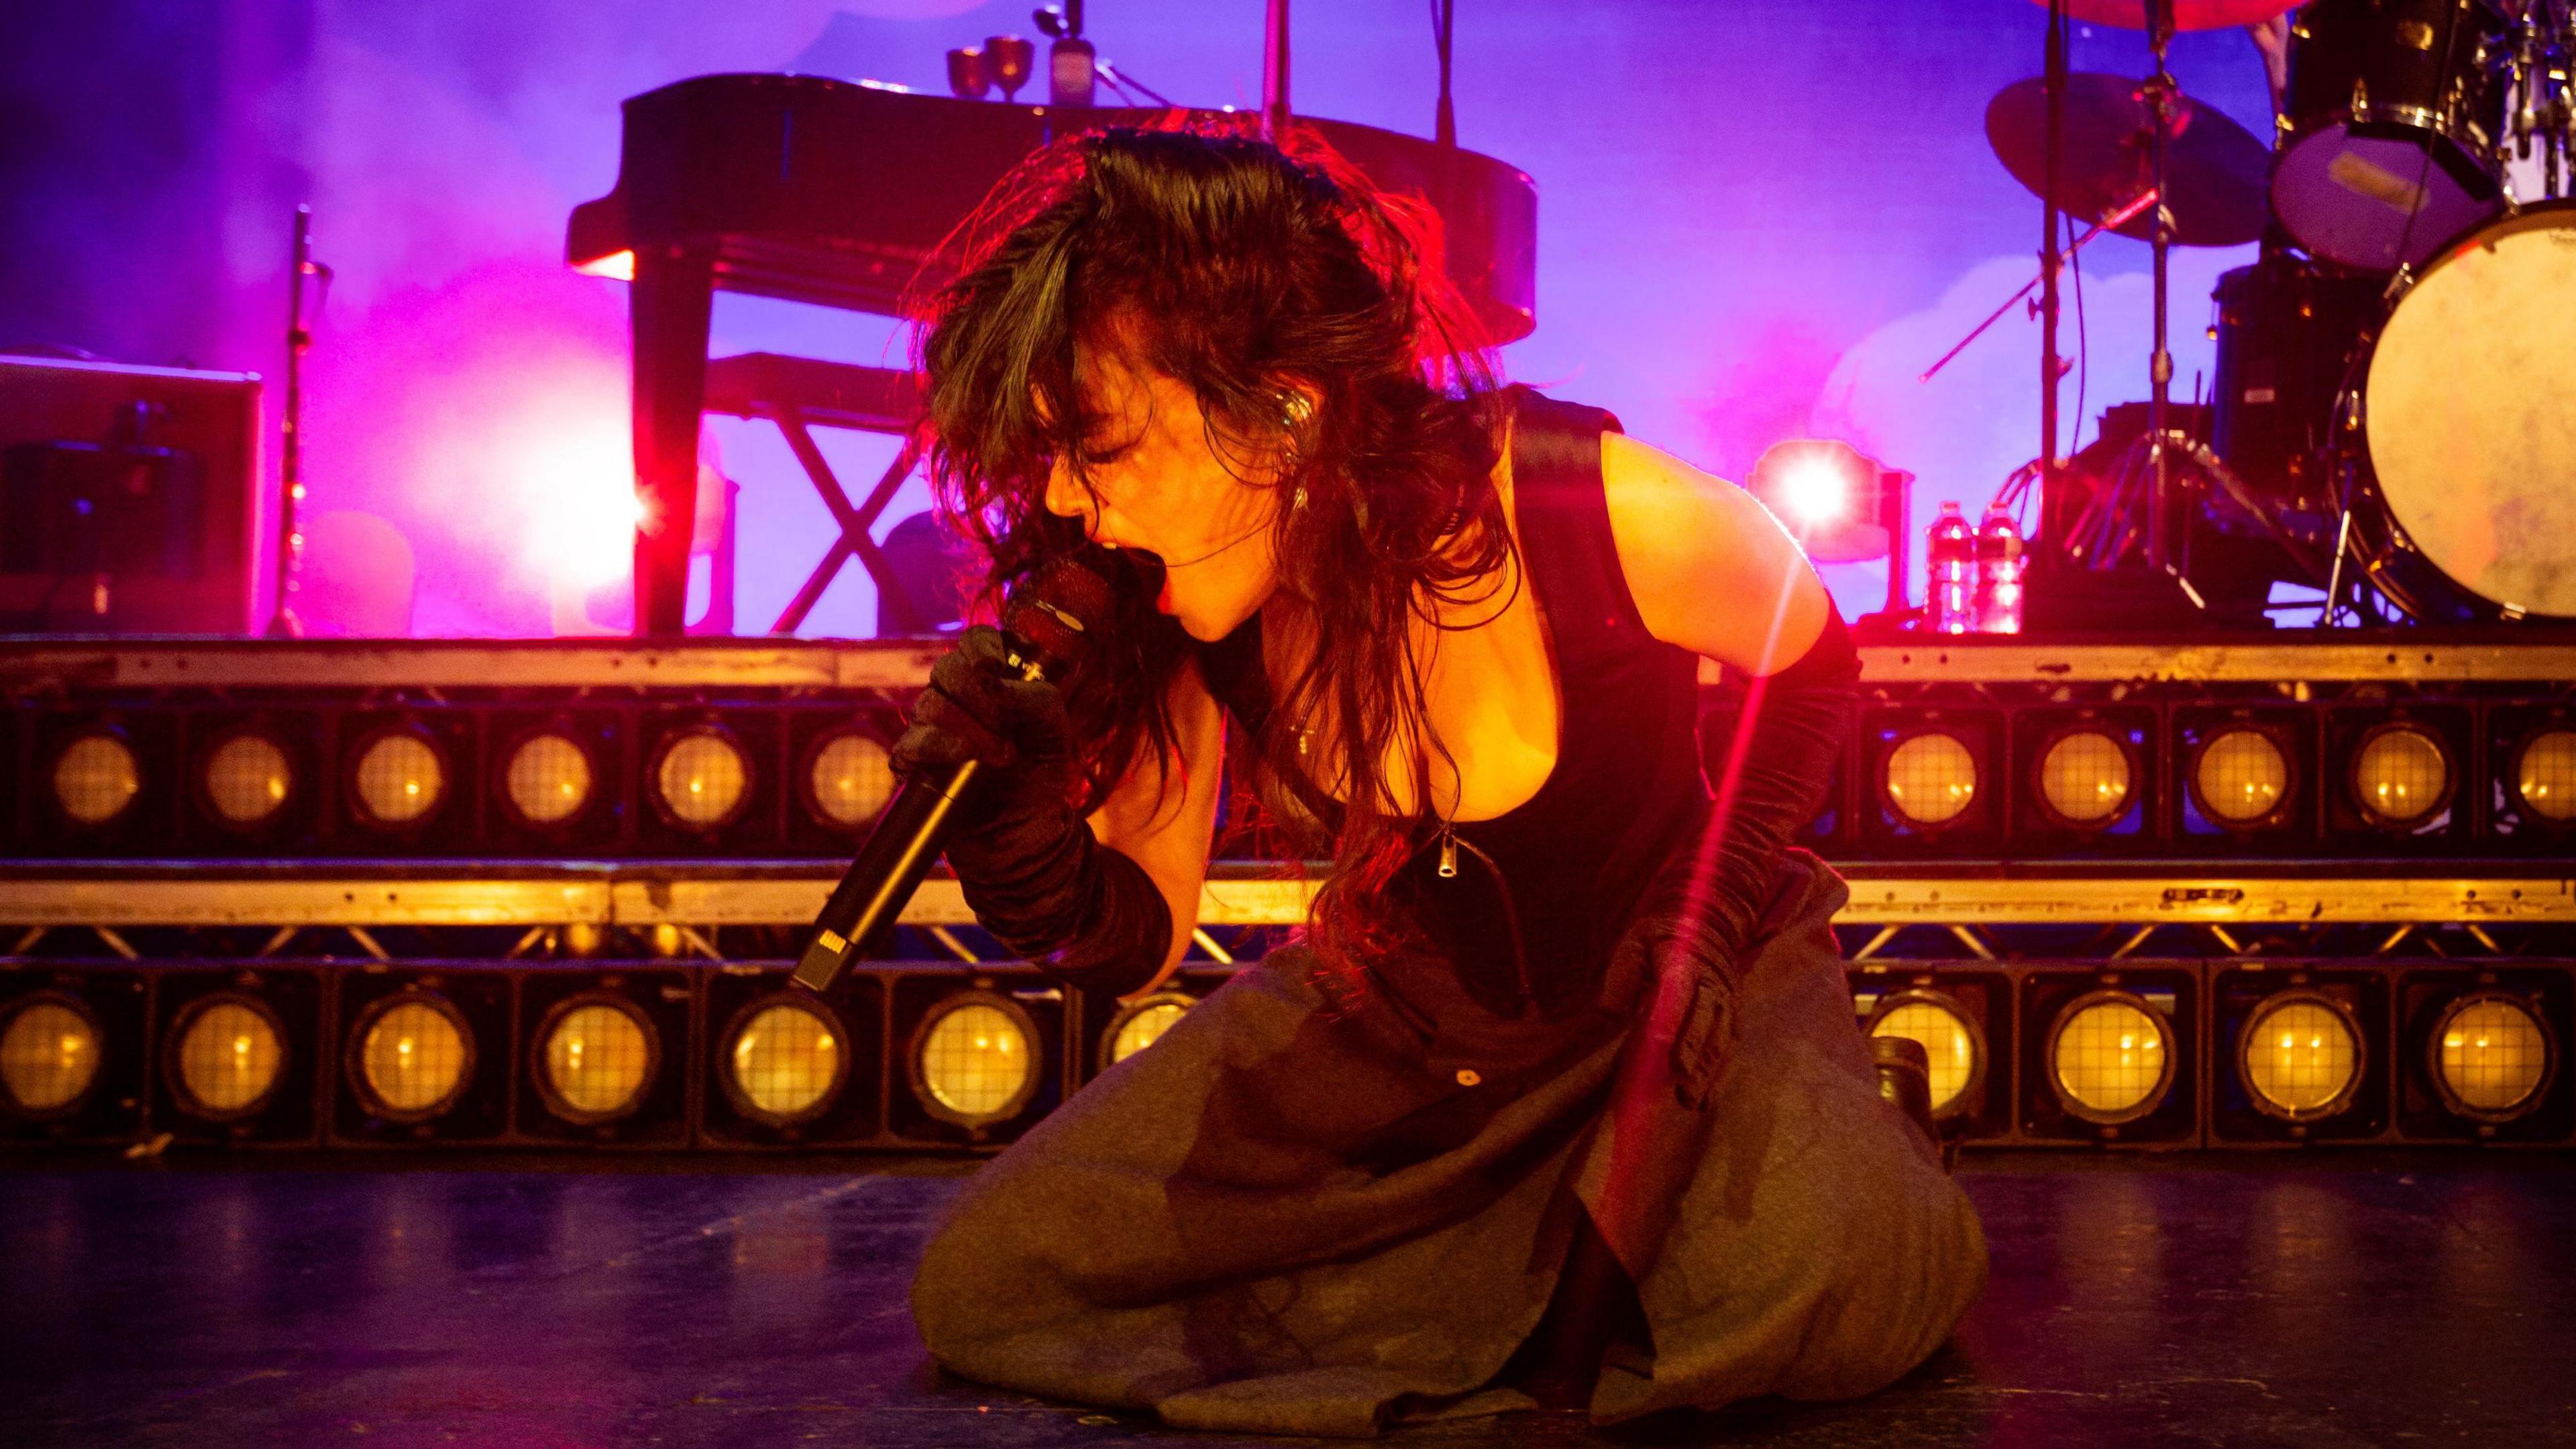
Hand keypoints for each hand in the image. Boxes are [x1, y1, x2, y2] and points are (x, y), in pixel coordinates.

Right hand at [893, 626, 1076, 823]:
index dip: (981, 646)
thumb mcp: (1056, 732)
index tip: (995, 666)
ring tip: (1001, 756)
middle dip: (981, 697)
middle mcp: (956, 697)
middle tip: (1007, 729)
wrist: (1026, 828)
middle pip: (948, 669)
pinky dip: (941, 750)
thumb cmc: (1040, 774)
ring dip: (970, 731)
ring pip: (930, 705)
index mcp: (990, 680)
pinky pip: (911, 743)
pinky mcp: (913, 762)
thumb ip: (1037, 698)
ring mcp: (931, 728)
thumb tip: (996, 684)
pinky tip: (965, 764)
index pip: (974, 641)